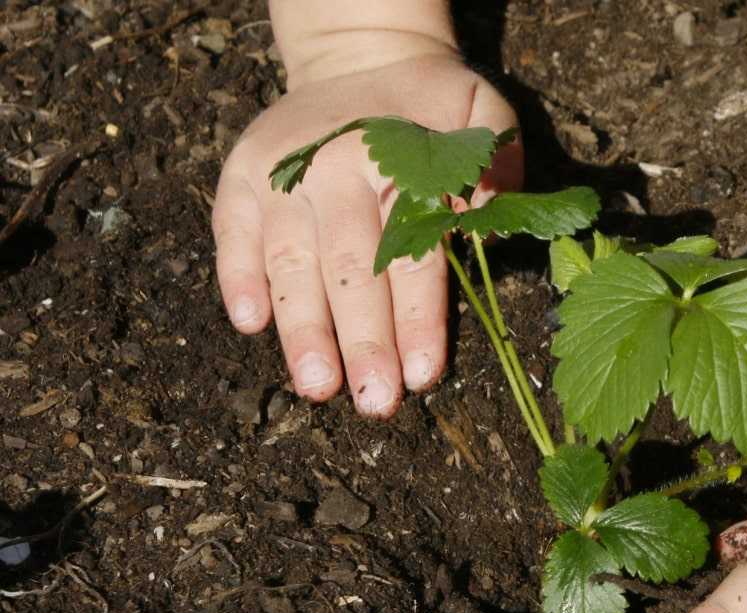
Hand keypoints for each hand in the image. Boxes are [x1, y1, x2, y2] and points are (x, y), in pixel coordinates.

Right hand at [212, 39, 521, 416]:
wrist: (362, 58)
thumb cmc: (431, 108)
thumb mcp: (482, 115)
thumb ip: (497, 163)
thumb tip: (492, 218)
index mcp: (395, 160)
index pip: (412, 255)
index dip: (418, 319)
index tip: (423, 376)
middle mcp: (331, 168)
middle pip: (350, 270)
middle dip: (363, 342)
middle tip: (374, 403)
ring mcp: (280, 173)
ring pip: (290, 263)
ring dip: (302, 331)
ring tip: (317, 388)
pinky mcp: (241, 176)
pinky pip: (231, 232)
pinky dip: (237, 277)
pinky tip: (251, 326)